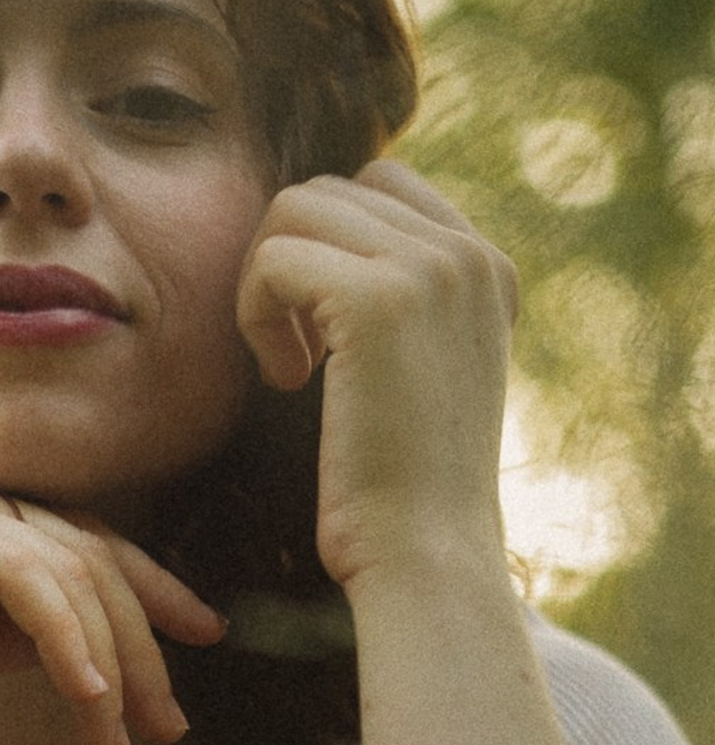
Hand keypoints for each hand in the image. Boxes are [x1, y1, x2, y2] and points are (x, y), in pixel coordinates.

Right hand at [0, 459, 224, 744]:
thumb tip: (62, 657)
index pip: (77, 548)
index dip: (146, 594)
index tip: (197, 645)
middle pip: (91, 560)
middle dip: (145, 645)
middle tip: (172, 724)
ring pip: (69, 569)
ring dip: (111, 659)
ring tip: (128, 736)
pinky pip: (22, 577)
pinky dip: (64, 637)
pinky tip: (88, 698)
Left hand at [237, 160, 518, 589]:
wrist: (428, 558)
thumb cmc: (406, 488)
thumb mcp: (419, 374)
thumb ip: (395, 299)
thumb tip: (317, 239)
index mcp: (489, 267)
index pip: (380, 186)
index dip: (325, 250)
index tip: (325, 338)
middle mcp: (470, 255)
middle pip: (330, 191)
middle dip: (289, 265)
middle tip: (298, 357)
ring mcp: (430, 269)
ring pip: (295, 209)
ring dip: (265, 285)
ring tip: (290, 367)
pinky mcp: (378, 297)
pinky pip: (274, 256)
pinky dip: (255, 315)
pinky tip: (286, 381)